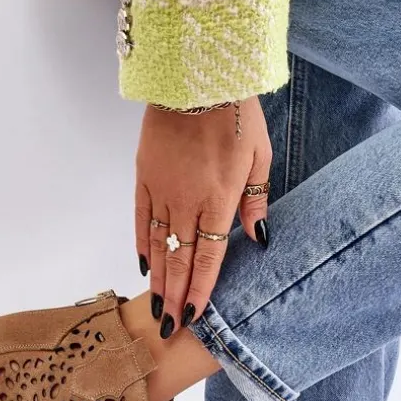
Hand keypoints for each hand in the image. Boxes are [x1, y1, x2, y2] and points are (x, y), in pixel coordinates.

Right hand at [135, 97, 271, 335]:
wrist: (196, 73)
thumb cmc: (236, 113)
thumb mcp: (260, 156)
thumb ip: (257, 203)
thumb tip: (259, 241)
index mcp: (219, 199)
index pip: (209, 257)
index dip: (202, 290)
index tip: (195, 316)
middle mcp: (187, 200)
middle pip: (180, 260)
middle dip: (176, 296)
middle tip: (170, 327)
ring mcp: (161, 189)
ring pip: (158, 245)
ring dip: (158, 280)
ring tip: (156, 308)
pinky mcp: (144, 176)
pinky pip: (141, 218)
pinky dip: (142, 244)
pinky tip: (144, 267)